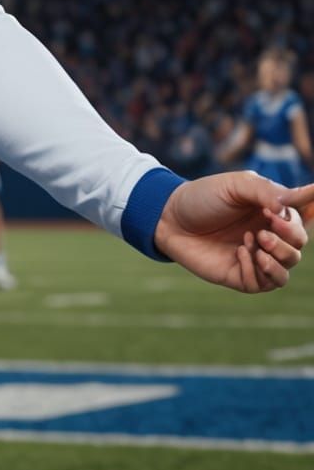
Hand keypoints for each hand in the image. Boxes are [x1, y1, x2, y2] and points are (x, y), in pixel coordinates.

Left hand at [154, 173, 309, 292]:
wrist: (168, 216)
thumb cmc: (202, 197)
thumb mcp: (236, 185)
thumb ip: (267, 192)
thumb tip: (293, 205)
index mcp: (271, 212)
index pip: (302, 218)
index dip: (301, 217)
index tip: (277, 213)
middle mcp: (268, 236)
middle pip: (298, 245)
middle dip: (287, 239)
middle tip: (263, 230)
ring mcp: (254, 257)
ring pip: (287, 268)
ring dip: (277, 257)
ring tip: (252, 241)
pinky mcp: (239, 275)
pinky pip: (263, 284)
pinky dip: (257, 271)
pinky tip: (239, 253)